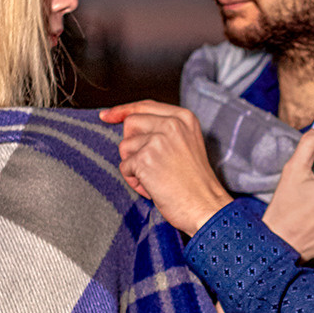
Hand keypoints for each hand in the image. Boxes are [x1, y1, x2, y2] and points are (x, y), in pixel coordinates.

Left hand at [99, 101, 232, 234]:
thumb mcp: (187, 144)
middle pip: (131, 123)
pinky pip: (125, 167)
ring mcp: (158, 140)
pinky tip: (153, 189)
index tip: (107, 116)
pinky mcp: (145, 158)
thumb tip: (128, 123)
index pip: (145, 106)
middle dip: (132, 145)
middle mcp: (172, 124)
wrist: (206, 207)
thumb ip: (164, 129)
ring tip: (155, 180)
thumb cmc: (197, 183)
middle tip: (149, 165)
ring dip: (134, 166)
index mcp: (184, 118)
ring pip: (125, 146)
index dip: (123, 110)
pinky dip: (134, 182)